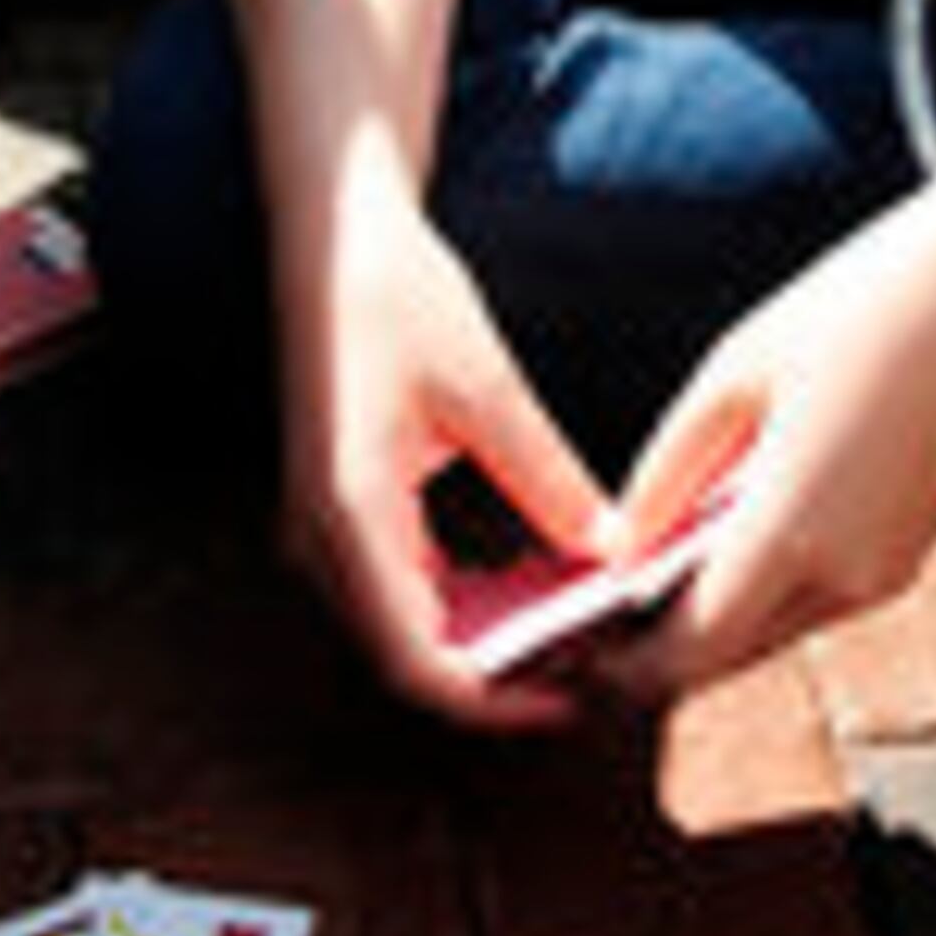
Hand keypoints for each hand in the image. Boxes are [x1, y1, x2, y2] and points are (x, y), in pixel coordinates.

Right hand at [283, 193, 616, 728]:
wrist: (332, 236)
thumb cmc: (397, 297)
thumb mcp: (484, 384)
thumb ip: (546, 478)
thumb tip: (612, 555)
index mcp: (350, 515)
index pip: (415, 658)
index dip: (492, 698)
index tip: (568, 699)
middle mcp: (323, 538)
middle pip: (411, 653)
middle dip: (501, 673)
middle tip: (592, 665)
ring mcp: (327, 527)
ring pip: (408, 624)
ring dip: (488, 637)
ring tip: (575, 625)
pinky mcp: (344, 508)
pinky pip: (405, 585)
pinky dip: (469, 598)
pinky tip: (535, 578)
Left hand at [589, 154, 935, 700]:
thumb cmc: (857, 306)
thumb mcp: (736, 372)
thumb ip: (670, 471)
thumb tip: (619, 548)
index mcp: (796, 531)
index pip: (692, 649)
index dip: (629, 663)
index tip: (576, 651)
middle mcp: (850, 575)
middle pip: (734, 654)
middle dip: (665, 651)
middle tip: (599, 624)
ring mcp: (890, 571)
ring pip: (779, 631)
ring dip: (718, 619)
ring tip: (650, 575)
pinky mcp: (913, 552)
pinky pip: (822, 596)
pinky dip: (769, 589)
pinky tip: (726, 542)